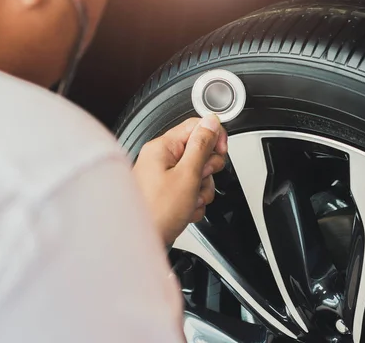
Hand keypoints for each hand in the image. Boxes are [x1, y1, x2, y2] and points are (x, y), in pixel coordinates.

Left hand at [133, 115, 227, 244]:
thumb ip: (202, 146)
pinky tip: (186, 210)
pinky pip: (191, 190)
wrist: (143, 242)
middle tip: (198, 180)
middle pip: (200, 151)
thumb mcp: (187, 175)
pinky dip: (194, 202)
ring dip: (201, 190)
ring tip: (190, 201)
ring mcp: (164, 176)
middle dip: (207, 170)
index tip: (221, 151)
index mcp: (163, 147)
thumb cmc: (157, 212)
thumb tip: (211, 122)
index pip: (196, 126)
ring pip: (198, 174)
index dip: (214, 137)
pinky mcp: (167, 193)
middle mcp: (161, 159)